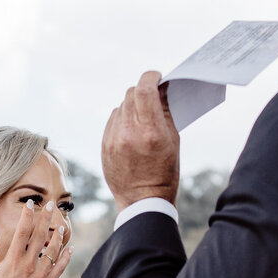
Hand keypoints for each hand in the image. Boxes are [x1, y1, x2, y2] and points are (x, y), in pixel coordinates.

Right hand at [0, 204, 70, 277]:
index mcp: (13, 260)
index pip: (22, 232)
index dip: (27, 216)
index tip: (31, 203)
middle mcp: (28, 265)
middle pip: (40, 236)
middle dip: (45, 218)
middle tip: (51, 205)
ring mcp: (40, 275)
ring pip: (53, 250)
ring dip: (58, 236)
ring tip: (61, 225)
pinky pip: (60, 268)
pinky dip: (66, 257)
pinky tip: (70, 248)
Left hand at [101, 70, 179, 210]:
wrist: (142, 201)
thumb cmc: (165, 172)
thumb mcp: (173, 141)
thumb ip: (165, 112)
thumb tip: (161, 89)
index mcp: (151, 131)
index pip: (144, 89)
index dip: (151, 77)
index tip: (157, 76)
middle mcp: (129, 132)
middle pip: (131, 94)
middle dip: (143, 91)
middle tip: (152, 96)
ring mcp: (113, 139)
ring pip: (121, 106)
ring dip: (132, 106)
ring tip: (142, 118)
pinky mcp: (104, 145)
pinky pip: (112, 120)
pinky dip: (123, 119)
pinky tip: (131, 130)